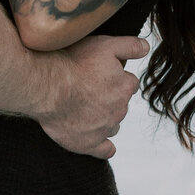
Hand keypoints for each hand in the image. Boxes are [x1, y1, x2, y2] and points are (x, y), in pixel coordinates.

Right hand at [36, 33, 148, 158]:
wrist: (48, 87)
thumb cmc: (74, 62)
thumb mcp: (105, 45)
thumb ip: (130, 46)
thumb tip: (146, 48)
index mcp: (125, 86)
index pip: (130, 82)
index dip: (116, 77)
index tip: (102, 74)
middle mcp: (119, 109)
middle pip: (121, 103)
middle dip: (110, 97)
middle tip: (90, 88)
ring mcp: (105, 128)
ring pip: (113, 124)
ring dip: (105, 117)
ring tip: (86, 109)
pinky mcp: (89, 143)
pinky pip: (104, 149)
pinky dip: (104, 146)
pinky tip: (102, 143)